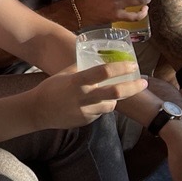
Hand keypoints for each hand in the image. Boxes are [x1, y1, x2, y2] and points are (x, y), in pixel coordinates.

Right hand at [29, 64, 147, 130]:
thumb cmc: (51, 88)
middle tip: (143, 82)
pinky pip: (100, 112)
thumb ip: (82, 68)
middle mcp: (84, 96)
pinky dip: (102, 106)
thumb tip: (98, 60)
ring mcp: (86, 111)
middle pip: (116, 92)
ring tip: (118, 92)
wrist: (38, 111)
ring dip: (117, 98)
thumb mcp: (65, 74)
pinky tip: (96, 102)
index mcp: (77, 81)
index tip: (133, 65)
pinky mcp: (86, 120)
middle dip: (133, 87)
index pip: (104, 72)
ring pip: (111, 104)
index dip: (121, 68)